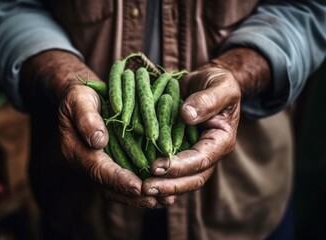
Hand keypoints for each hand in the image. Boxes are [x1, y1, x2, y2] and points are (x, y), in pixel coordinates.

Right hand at [21, 50, 156, 207]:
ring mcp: (99, 164)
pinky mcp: (111, 161)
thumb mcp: (78, 100)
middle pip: (110, 186)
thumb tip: (98, 140)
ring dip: (141, 196)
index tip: (138, 186)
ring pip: (119, 188)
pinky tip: (162, 189)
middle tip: (158, 199)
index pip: (98, 169)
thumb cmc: (79, 96)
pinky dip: (142, 187)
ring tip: (166, 200)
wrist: (81, 98)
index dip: (118, 179)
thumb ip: (86, 118)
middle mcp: (87, 163)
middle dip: (134, 195)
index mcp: (75, 150)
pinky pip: (125, 179)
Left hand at [142, 48, 270, 204]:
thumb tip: (187, 116)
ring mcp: (192, 152)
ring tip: (140, 188)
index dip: (180, 166)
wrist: (205, 82)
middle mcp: (208, 152)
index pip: (201, 159)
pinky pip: (169, 167)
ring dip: (162, 186)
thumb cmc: (216, 82)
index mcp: (220, 140)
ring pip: (181, 178)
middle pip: (192, 178)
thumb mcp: (220, 85)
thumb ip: (208, 100)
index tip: (157, 166)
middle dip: (170, 185)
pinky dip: (157, 176)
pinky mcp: (178, 149)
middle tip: (146, 188)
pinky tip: (138, 178)